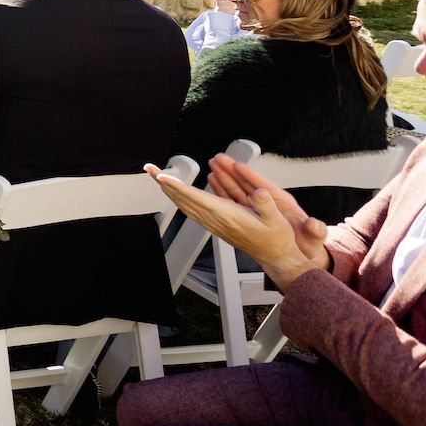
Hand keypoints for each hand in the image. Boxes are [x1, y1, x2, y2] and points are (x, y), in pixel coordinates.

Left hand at [146, 160, 325, 289]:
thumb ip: (266, 203)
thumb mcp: (277, 220)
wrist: (275, 256)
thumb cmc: (275, 238)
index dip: (177, 186)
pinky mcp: (214, 225)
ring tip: (157, 176)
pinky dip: (180, 198)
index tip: (160, 176)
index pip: (195, 197)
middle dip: (164, 183)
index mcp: (226, 215)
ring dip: (169, 190)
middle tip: (149, 168)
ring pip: (183, 204)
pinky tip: (176, 193)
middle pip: (182, 199)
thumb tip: (260, 191)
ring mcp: (212, 223)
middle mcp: (215, 220)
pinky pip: (191, 210)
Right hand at [203, 153, 331, 274]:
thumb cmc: (306, 244)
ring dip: (225, 177)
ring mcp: (258, 207)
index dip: (252, 176)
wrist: (298, 254)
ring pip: (238, 189)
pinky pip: (234, 199)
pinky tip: (214, 182)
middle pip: (248, 183)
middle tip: (219, 158)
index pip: (265, 187)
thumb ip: (315, 230)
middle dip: (233, 170)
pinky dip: (223, 191)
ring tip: (214, 165)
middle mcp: (269, 202)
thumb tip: (314, 223)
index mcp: (283, 203)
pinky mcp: (250, 213)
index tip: (239, 166)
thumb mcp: (313, 237)